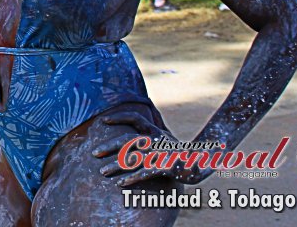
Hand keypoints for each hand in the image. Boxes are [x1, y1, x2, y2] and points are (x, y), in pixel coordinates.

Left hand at [92, 111, 212, 185]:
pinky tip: (120, 184)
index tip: (102, 121)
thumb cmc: (179, 150)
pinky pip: (145, 173)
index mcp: (155, 130)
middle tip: (94, 153)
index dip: (118, 117)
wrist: (202, 163)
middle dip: (108, 146)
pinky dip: (131, 178)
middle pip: (128, 140)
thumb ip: (154, 125)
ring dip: (115, 166)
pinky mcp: (166, 167)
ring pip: (133, 158)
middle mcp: (156, 139)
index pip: (135, 117)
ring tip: (102, 172)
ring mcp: (161, 153)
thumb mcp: (166, 135)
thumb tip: (144, 112)